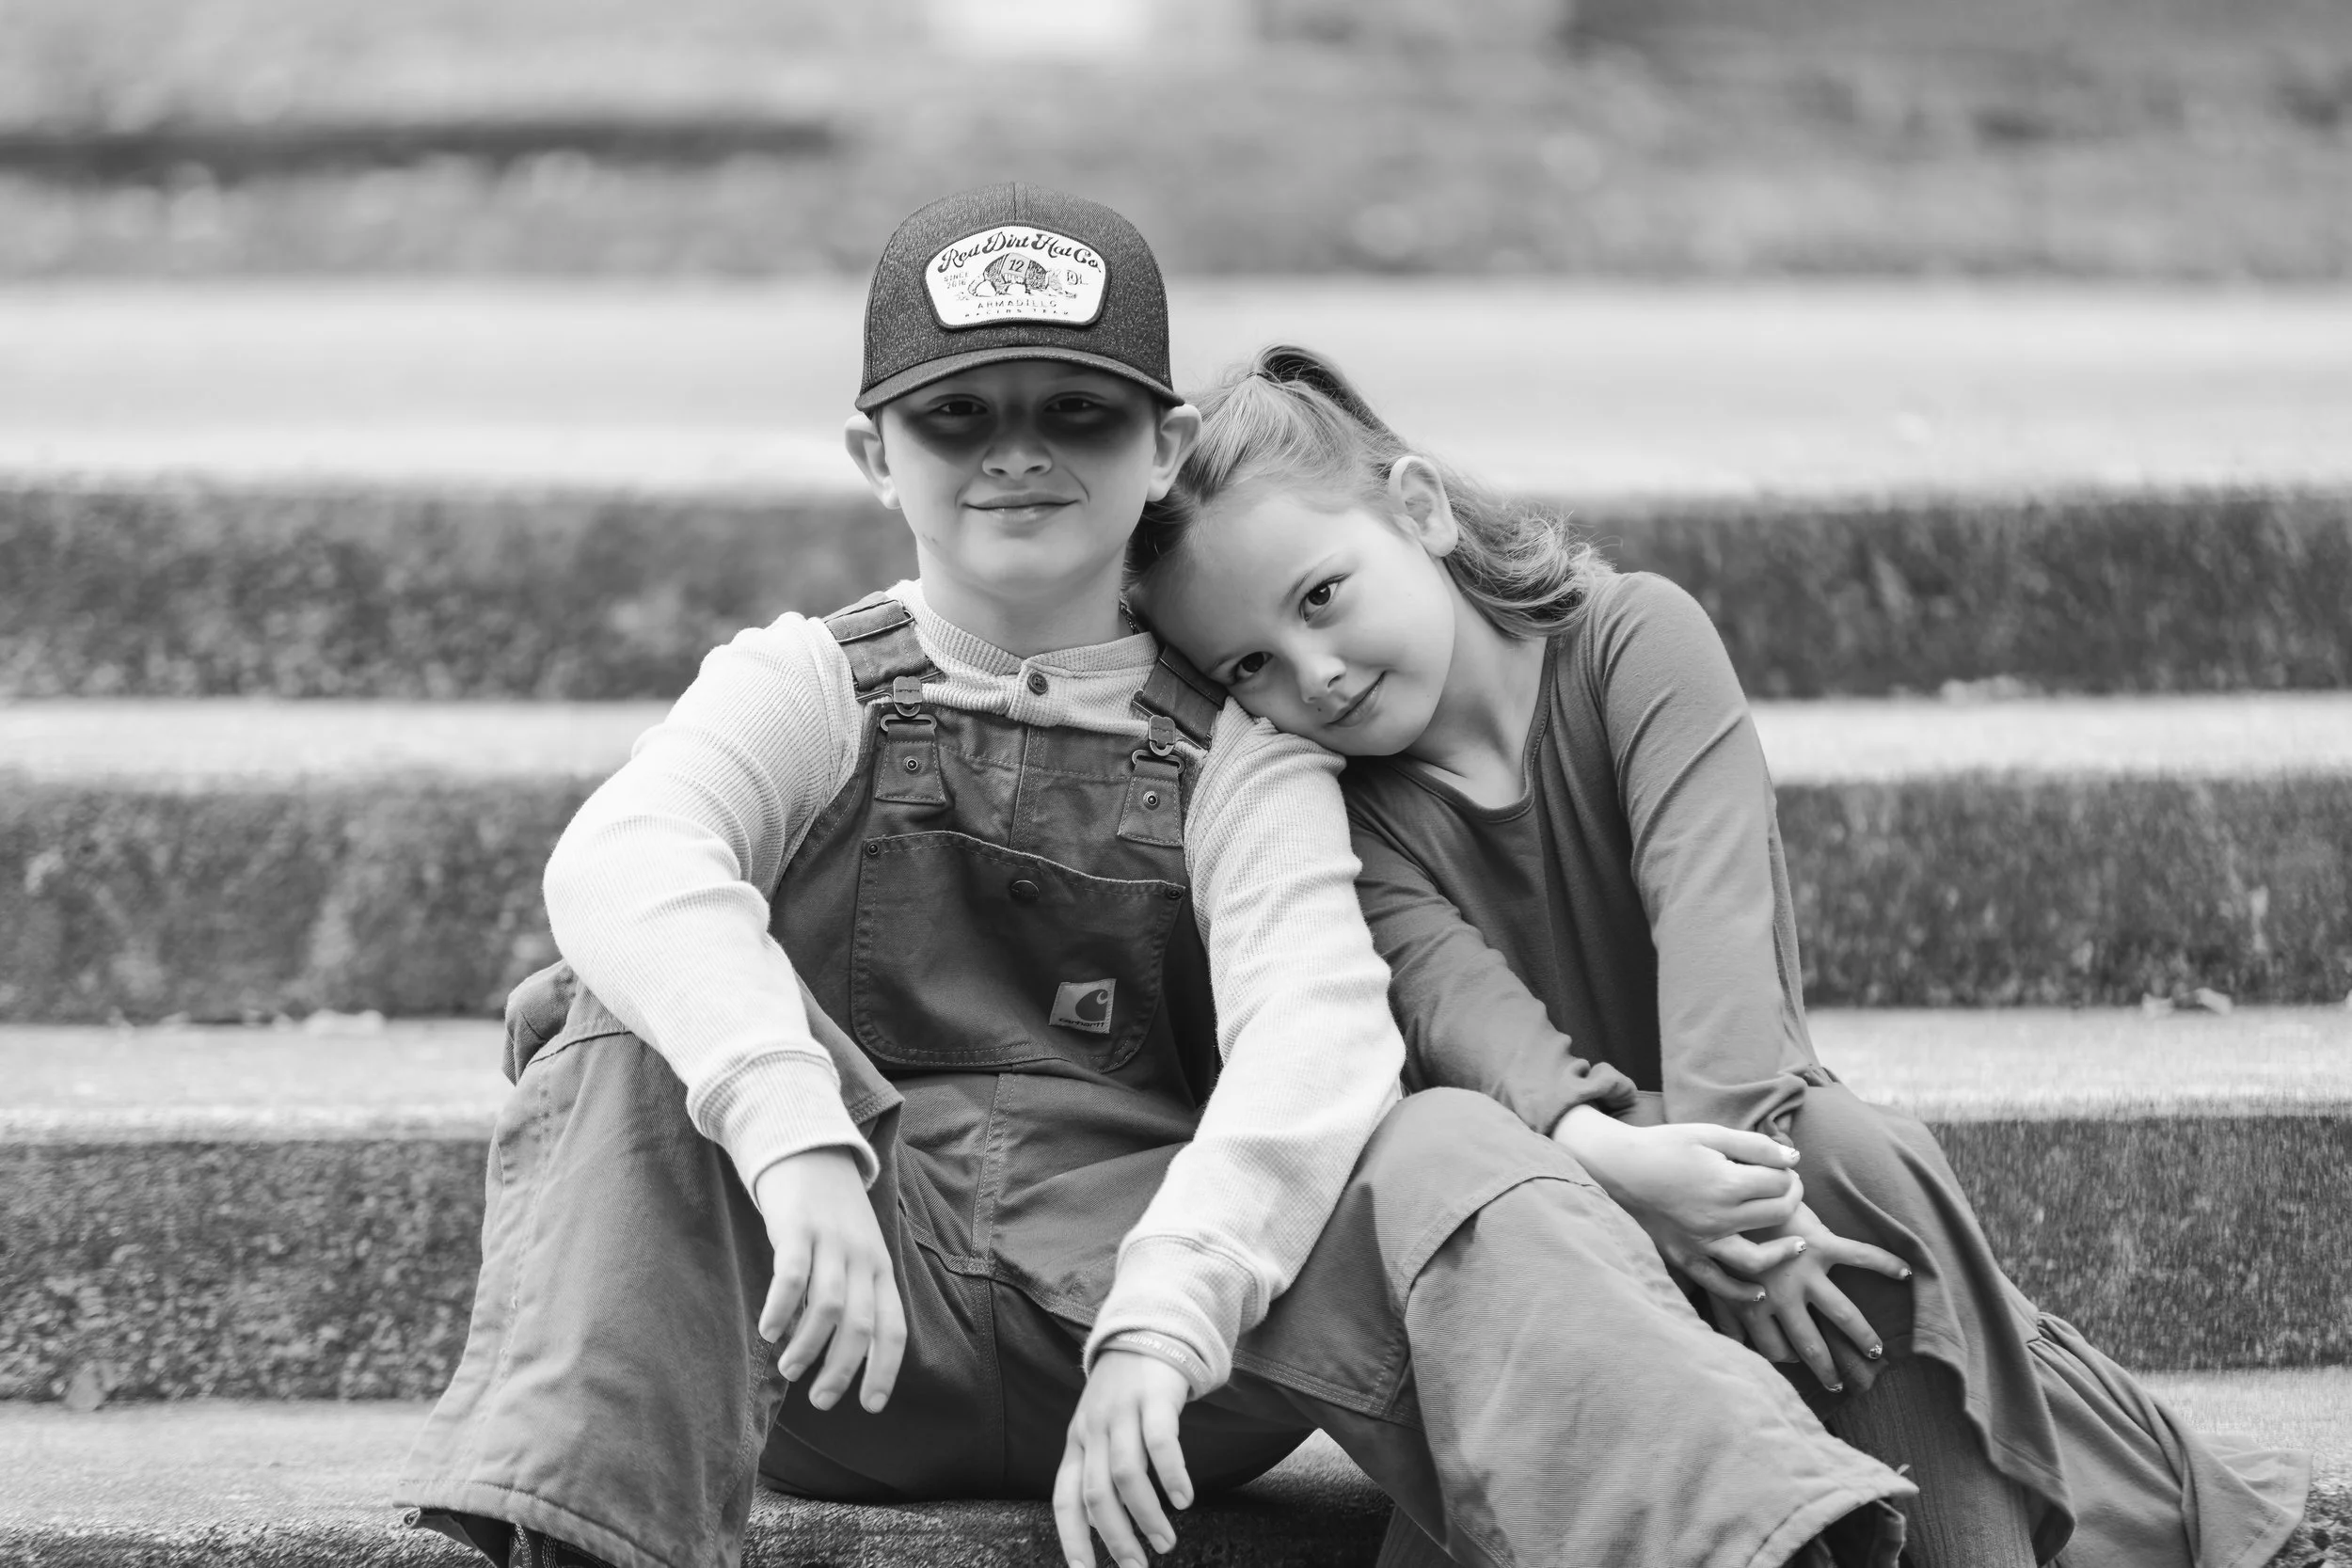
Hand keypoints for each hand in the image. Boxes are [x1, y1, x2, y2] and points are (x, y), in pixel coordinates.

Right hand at [752, 1147, 906, 1413]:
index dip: (884, 1369)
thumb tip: (824, 1351)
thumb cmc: (829, 1212)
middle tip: (821, 1399)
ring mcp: (832, 1240)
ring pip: (829, 1306)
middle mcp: (863, 1257)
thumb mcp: (852, 1253)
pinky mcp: (798, 1226)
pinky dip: (781, 1308)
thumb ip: (847, 1296)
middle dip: (843, 1370)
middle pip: (861, 1325)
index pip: (893, 1327)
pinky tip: (768, 1330)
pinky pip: (793, 1275)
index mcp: (880, 1268)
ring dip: (809, 1345)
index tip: (870, 1406)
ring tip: (789, 1369)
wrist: (808, 1147)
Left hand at [1053, 1349, 1194, 1567]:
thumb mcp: (1098, 1430)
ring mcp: (1122, 1412)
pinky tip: (1183, 1500)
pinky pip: (1160, 1443)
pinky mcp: (1154, 1397)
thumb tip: (1096, 1526)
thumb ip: (1095, 1471)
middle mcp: (1094, 1429)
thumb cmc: (1123, 1393)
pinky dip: (1171, 1476)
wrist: (1146, 1331)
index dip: (1072, 1538)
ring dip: (1146, 1515)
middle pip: (1096, 1495)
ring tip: (1166, 1542)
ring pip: (1126, 1475)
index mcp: (1077, 1442)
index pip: (1066, 1499)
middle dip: (1116, 1537)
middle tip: (1137, 1566)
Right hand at [1552, 1106, 1808, 1304]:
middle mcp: (1719, 1217)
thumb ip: (1754, 1146)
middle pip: (1776, 1214)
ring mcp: (1702, 1242)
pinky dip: (1741, 1292)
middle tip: (1789, 1189)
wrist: (1616, 1168)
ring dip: (1784, 1252)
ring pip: (1757, 1258)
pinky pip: (1718, 1283)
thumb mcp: (1709, 1133)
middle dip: (1791, 1199)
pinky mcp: (1685, 1256)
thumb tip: (1793, 1158)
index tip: (1784, 1167)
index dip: (1789, 1173)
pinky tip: (1759, 1291)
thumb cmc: (1663, 1146)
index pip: (1779, 1183)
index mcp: (1726, 1182)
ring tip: (1799, 1244)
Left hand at [1709, 1203, 1912, 1391]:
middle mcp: (1783, 1297)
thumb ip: (1724, 1307)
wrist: (1734, 1196)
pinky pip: (1859, 1256)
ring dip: (1862, 1336)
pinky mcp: (1822, 1244)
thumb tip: (1732, 1339)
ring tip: (1876, 1352)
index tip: (1792, 1362)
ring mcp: (1806, 1273)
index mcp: (1755, 1306)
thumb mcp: (1713, 1276)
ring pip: (1842, 1314)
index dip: (1784, 1357)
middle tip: (1838, 1384)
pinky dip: (1884, 1263)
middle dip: (1825, 1368)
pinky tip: (1905, 1272)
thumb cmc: (1721, 1235)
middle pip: (1810, 1344)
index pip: (1773, 1348)